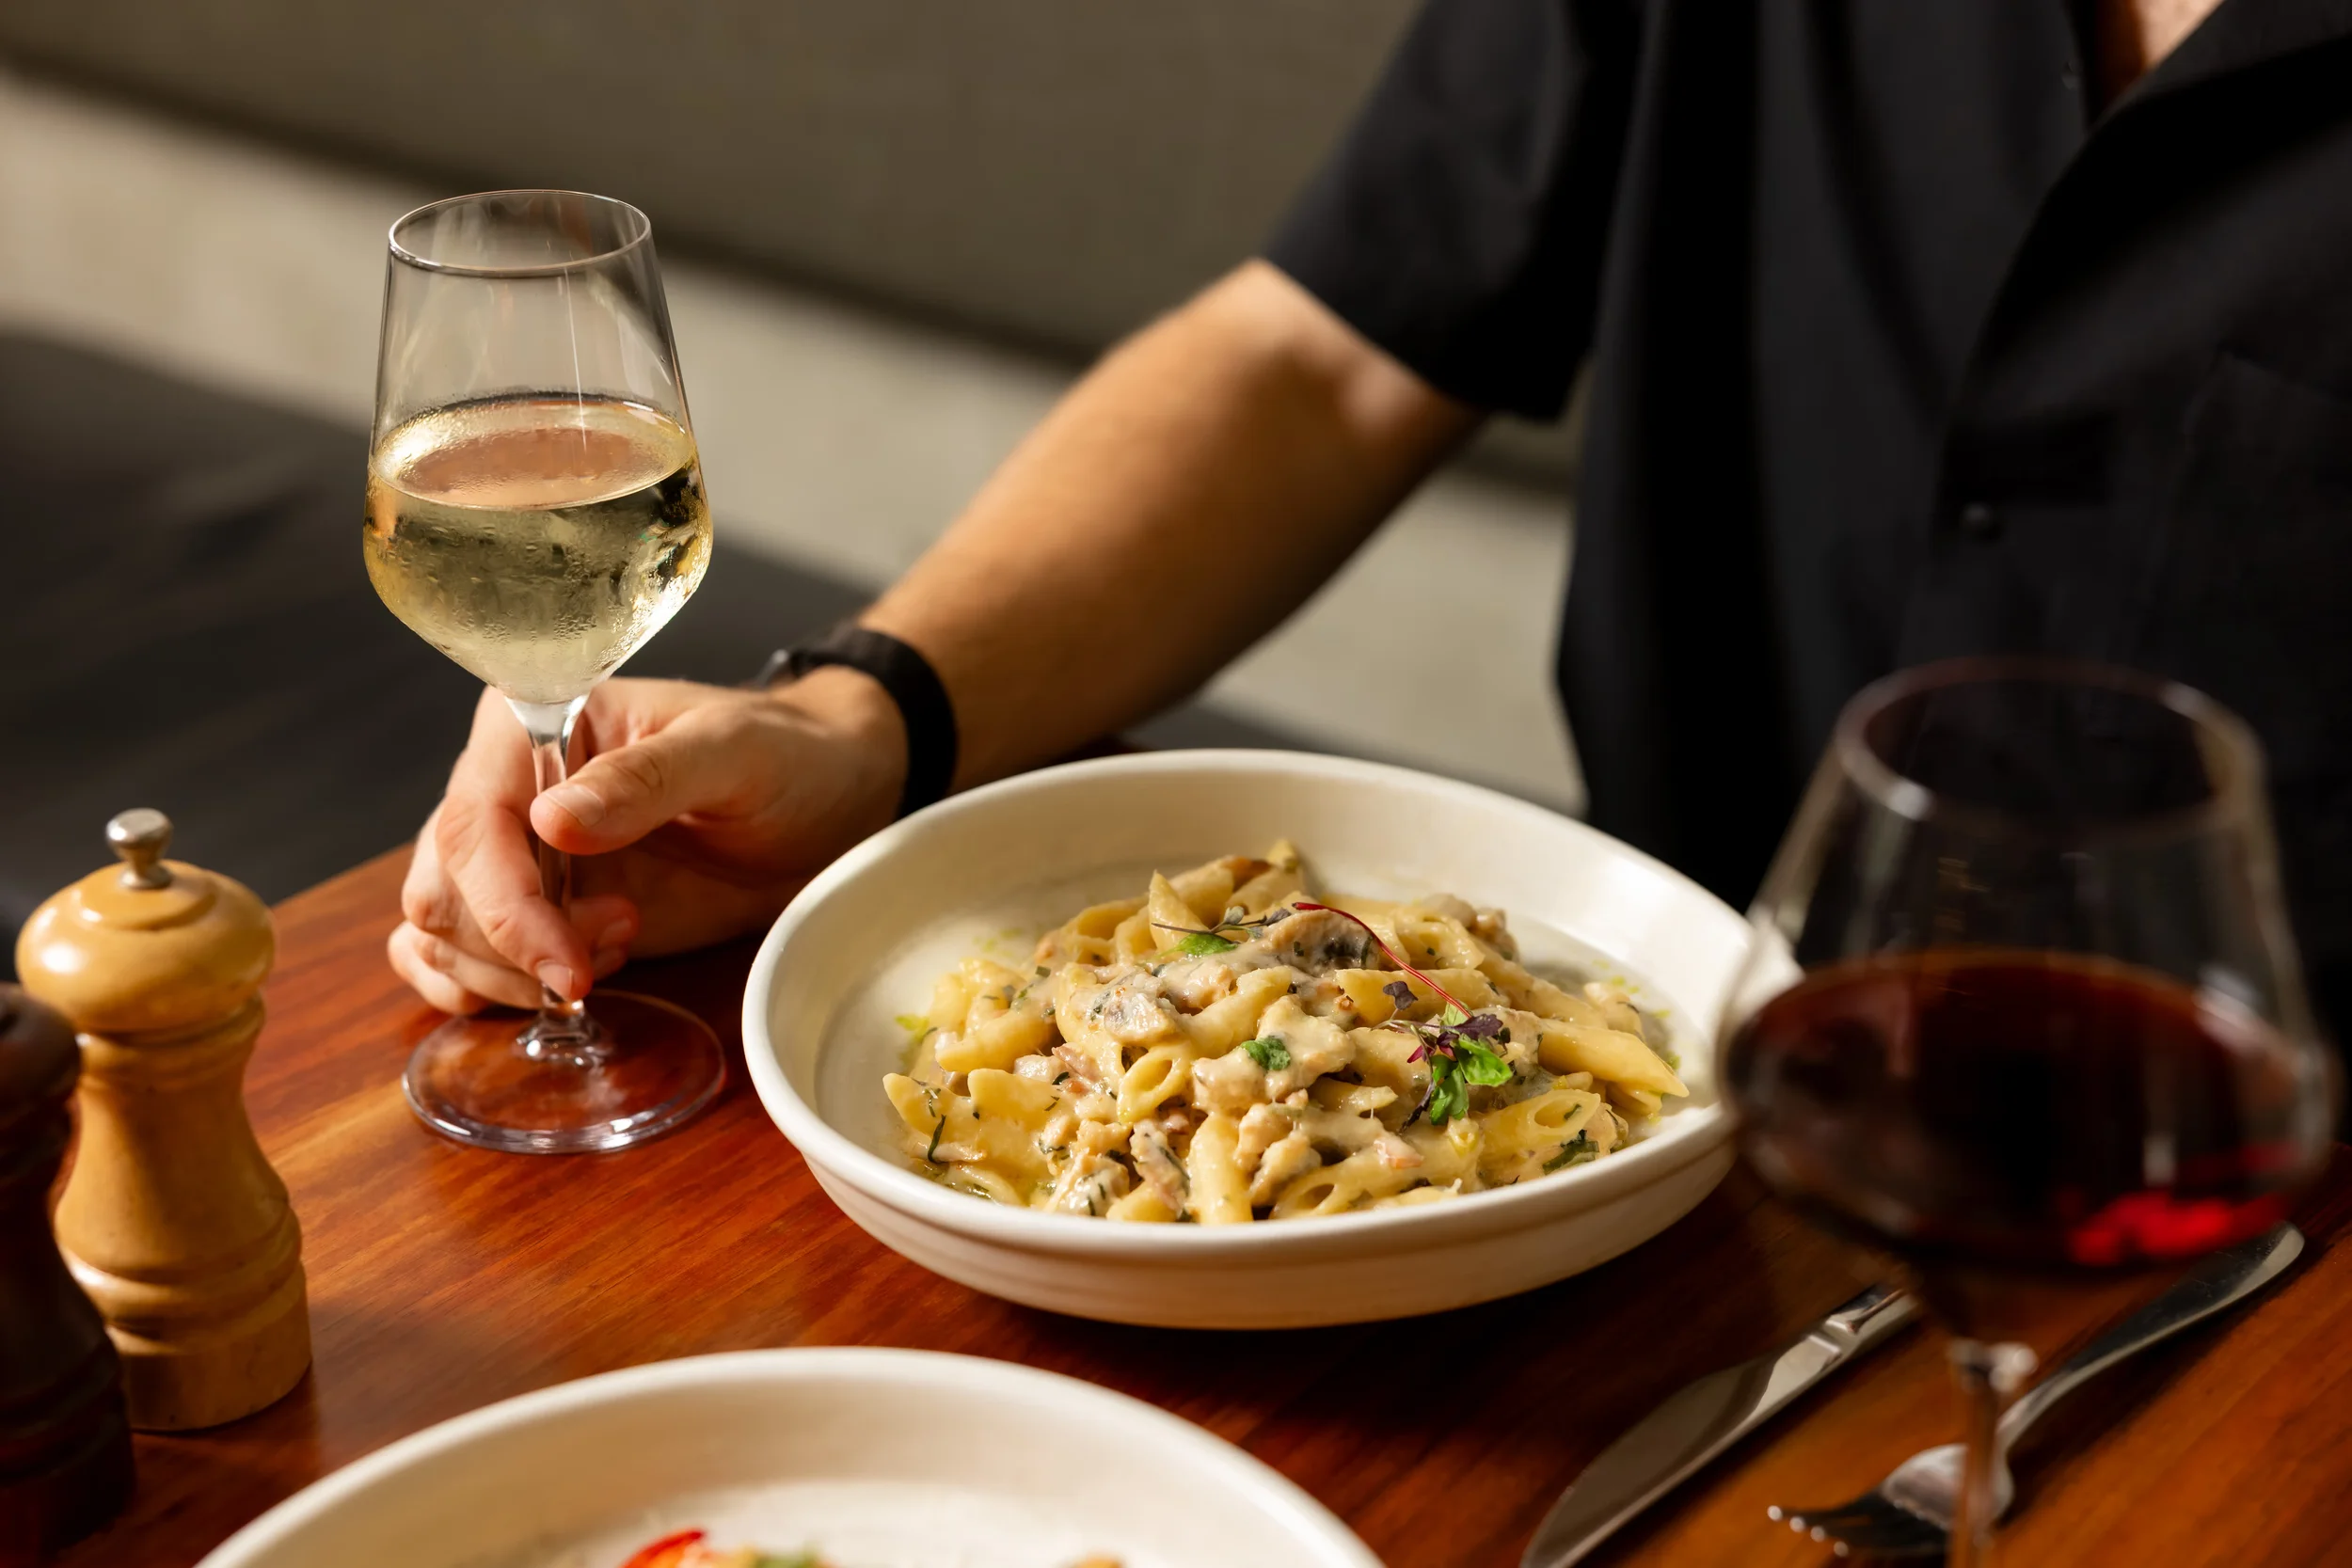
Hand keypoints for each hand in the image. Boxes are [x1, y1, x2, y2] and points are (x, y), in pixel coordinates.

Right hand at [388, 668, 903, 1013]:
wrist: (824, 805)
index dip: (506, 905)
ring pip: (439, 929)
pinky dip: (488, 988)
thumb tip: (550, 821)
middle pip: (443, 886)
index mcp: (538, 723)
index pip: (473, 820)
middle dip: (514, 944)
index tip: (569, 961)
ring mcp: (517, 853)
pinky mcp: (536, 909)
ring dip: (509, 971)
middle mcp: (507, 785)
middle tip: (621, 941)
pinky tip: (570, 981)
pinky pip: (454, 956)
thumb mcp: (733, 753)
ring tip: (619, 946)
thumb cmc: (785, 758)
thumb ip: (646, 781)